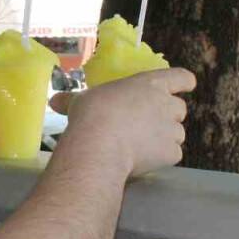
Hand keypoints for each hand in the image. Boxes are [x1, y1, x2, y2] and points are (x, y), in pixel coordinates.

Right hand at [51, 68, 194, 177]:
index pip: (180, 77)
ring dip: (165, 139)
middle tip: (147, 125)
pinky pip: (172, 155)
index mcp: (149, 84)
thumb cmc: (91, 114)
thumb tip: (53, 101)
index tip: (185, 86)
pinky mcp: (171, 153)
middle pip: (180, 109)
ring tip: (141, 146)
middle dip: (168, 116)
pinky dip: (162, 159)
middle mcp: (165, 104)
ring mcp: (171, 129)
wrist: (100, 144)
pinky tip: (143, 161)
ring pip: (177, 134)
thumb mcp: (81, 100)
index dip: (183, 82)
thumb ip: (72, 100)